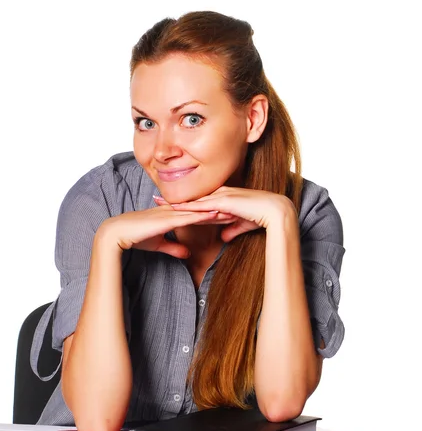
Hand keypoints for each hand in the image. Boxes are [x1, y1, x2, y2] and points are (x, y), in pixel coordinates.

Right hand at [96, 205, 234, 258]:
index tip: (230, 214)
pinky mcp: (167, 219)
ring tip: (234, 211)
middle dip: (220, 210)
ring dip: (217, 211)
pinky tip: (215, 214)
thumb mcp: (159, 244)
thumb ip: (174, 247)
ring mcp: (171, 213)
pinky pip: (189, 216)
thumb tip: (188, 253)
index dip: (214, 214)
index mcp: (172, 215)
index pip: (198, 213)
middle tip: (238, 210)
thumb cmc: (134, 237)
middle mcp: (174, 211)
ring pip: (199, 211)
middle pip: (202, 209)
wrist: (117, 234)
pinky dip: (203, 215)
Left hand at [153, 187, 293, 241]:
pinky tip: (175, 209)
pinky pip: (203, 205)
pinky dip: (188, 207)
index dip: (184, 202)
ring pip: (194, 199)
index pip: (200, 199)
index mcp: (224, 197)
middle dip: (174, 200)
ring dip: (176, 202)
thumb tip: (223, 236)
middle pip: (192, 197)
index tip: (168, 204)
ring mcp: (222, 196)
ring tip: (158, 204)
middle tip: (154, 199)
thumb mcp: (242, 225)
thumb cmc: (263, 217)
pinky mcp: (225, 202)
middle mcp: (221, 194)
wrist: (276, 212)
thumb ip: (232, 229)